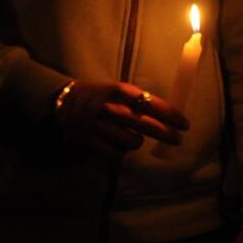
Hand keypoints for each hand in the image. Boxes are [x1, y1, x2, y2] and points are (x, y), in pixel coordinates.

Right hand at [55, 81, 188, 157]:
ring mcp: (97, 125)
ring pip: (131, 141)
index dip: (171, 115)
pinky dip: (120, 152)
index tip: (184, 124)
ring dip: (138, 142)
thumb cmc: (95, 96)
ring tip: (136, 140)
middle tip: (178, 139)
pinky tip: (120, 148)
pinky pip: (113, 152)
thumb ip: (136, 100)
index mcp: (119, 90)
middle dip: (166, 133)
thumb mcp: (115, 91)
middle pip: (146, 124)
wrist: (57, 101)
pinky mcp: (85, 140)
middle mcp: (109, 107)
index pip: (152, 103)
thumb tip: (166, 115)